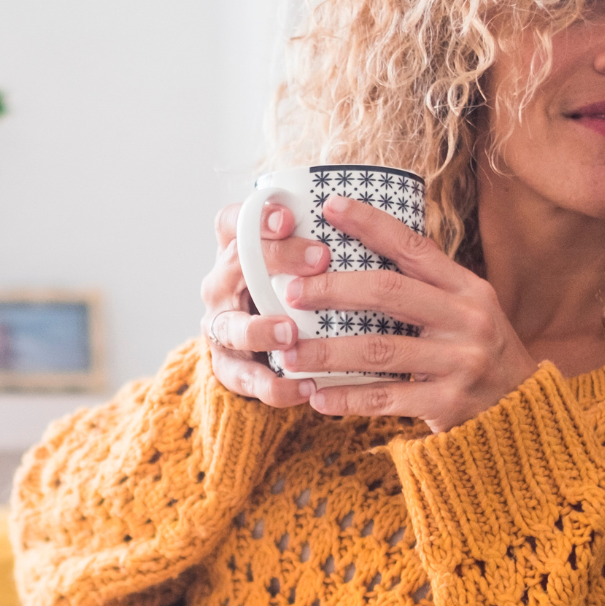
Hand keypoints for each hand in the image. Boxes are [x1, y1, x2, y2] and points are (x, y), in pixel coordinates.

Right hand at [201, 200, 333, 407]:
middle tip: (319, 259)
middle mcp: (221, 285)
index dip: (256, 217)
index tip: (289, 217)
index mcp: (236, 252)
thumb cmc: (291, 295)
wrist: (260, 351)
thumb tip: (383, 226)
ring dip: (259, 329)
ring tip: (289, 334)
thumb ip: (322, 248)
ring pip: (231, 326)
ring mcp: (221, 327)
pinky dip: (274, 386)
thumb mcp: (301, 268)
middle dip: (276, 259)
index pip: (233, 223)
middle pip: (235, 264)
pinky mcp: (227, 368)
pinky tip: (305, 388)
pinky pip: (245, 379)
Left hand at [282, 195, 538, 432]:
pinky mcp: (448, 403)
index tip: (330, 206)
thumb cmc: (476, 352)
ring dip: (328, 352)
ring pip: (379, 350)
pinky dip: (348, 398)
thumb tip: (356, 255)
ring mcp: (459, 362)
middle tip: (292, 292)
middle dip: (334, 289)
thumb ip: (423, 288)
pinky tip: (317, 397)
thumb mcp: (465, 311)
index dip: (371, 224)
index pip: (413, 247)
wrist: (522, 410)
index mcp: (466, 289)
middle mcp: (466, 320)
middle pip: (389, 293)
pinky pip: (386, 399)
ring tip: (289, 354)